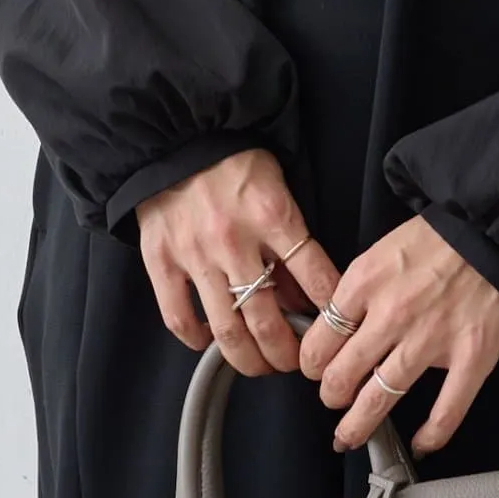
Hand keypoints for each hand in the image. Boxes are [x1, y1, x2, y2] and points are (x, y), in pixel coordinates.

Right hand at [134, 147, 339, 376]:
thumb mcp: (278, 186)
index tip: (337, 334)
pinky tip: (209, 341)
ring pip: (227, 330)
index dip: (330, 315)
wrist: (177, 133)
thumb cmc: (234, 159)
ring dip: (249, 358)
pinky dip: (196, 339)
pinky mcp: (161, 261)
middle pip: (269, 320)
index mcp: (272, 215)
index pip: (315, 277)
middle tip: (295, 363)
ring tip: (260, 364)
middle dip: (287, 354)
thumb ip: (290, 241)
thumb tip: (304, 295)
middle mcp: (234, 240)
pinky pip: (178, 318)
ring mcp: (195, 254)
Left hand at [298, 215, 498, 456]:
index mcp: (366, 282)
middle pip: (344, 373)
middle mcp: (392, 315)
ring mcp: (432, 341)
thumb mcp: (385, 247)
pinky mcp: (471, 358)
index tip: (315, 368)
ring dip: (359, 423)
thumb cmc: (443, 235)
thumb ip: (360, 287)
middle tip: (333, 399)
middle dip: (331, 394)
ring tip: (348, 436)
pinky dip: (432, 434)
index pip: (322, 337)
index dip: (313, 360)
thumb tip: (339, 323)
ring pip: (381, 398)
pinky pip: (447, 410)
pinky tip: (421, 444)